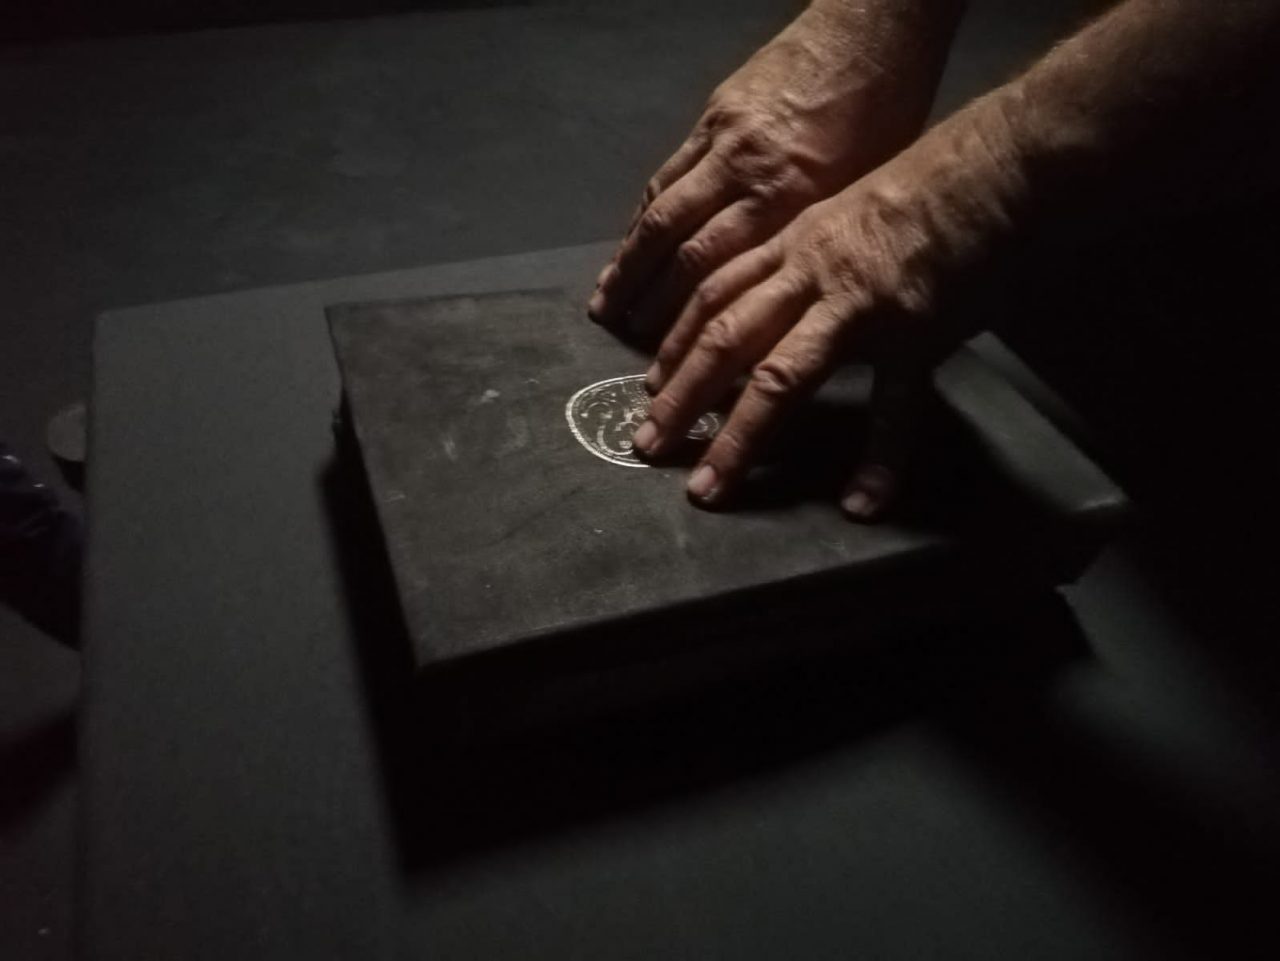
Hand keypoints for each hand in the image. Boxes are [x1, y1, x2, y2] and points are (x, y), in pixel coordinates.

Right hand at [587, 0, 962, 338]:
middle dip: (643, 292)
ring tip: (606, 295)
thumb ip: (818, 235)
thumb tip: (785, 289)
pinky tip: (633, 239)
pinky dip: (645, 211)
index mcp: (790, 194)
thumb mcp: (869, 184)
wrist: (872, 26)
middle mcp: (746, 169)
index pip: (717, 264)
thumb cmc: (889, 110)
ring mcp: (723, 138)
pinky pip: (669, 171)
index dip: (682, 310)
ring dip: (629, 256)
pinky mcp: (714, 113)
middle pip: (677, 241)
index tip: (664, 348)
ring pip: (661, 206)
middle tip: (616, 329)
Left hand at [629, 93, 1031, 519]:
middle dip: (680, 397)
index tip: (649, 387)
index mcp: (793, 243)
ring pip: (781, 376)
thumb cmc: (929, 181)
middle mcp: (811, 275)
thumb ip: (811, 253)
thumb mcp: (847, 209)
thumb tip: (782, 294)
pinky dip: (880, 459)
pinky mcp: (916, 335)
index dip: (674, 344)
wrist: (999, 166)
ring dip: (738, 437)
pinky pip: (894, 407)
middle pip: (724, 339)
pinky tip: (862, 502)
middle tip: (648, 445)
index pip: (713, 296)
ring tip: (709, 488)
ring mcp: (860, 308)